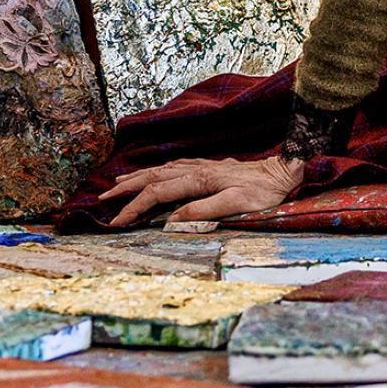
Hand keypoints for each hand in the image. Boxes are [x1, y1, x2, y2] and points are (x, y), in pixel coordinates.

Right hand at [98, 152, 300, 227]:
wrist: (283, 170)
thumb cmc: (264, 191)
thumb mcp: (237, 204)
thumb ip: (204, 210)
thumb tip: (171, 219)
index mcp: (198, 179)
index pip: (157, 193)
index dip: (134, 208)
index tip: (116, 222)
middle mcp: (195, 169)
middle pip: (151, 177)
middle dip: (126, 190)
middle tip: (103, 201)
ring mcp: (200, 165)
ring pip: (160, 169)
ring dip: (137, 178)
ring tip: (117, 185)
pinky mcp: (208, 166)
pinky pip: (173, 166)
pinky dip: (156, 170)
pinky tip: (153, 173)